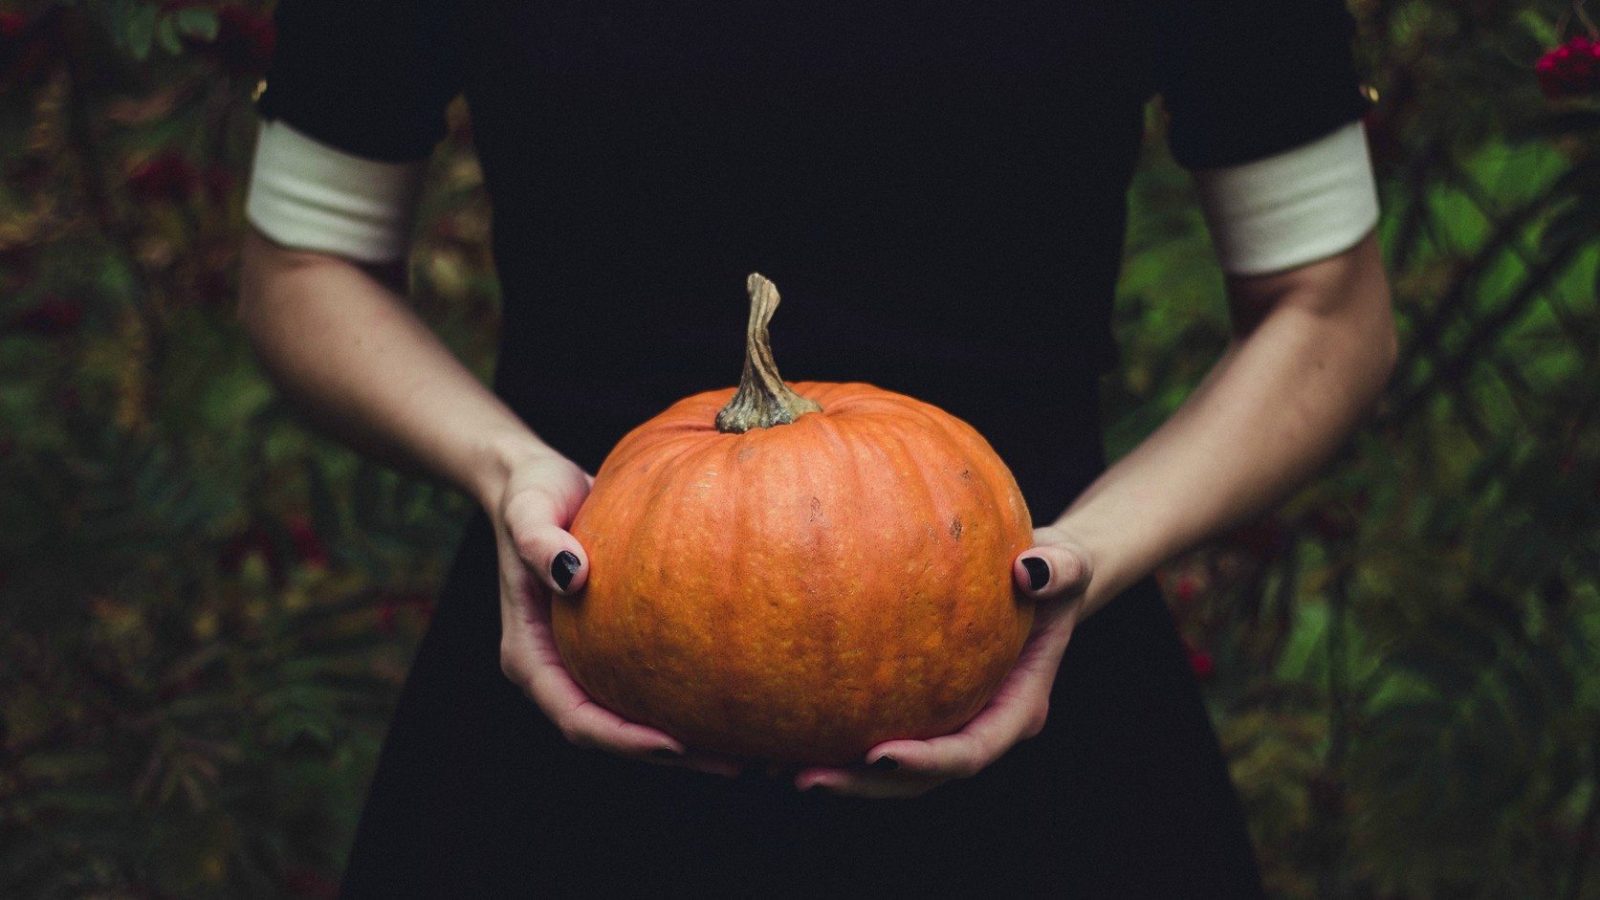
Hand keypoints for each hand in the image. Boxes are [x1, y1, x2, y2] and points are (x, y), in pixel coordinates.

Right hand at [490, 449, 740, 777]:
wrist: (537, 482)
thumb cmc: (530, 493)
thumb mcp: (528, 509)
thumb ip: (539, 540)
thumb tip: (572, 574)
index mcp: (530, 657)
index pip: (577, 718)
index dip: (623, 739)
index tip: (674, 744)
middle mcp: (558, 670)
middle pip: (613, 733)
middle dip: (671, 754)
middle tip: (736, 762)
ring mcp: (586, 661)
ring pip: (636, 717)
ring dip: (689, 738)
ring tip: (752, 745)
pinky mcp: (614, 645)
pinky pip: (653, 683)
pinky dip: (690, 697)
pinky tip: (741, 695)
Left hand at [793, 525, 1092, 797]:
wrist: (1037, 577)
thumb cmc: (1052, 569)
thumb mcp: (1068, 562)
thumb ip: (1060, 569)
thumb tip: (1030, 570)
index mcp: (1016, 709)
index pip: (969, 752)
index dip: (926, 763)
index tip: (878, 755)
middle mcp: (977, 726)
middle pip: (919, 779)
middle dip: (864, 785)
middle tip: (806, 778)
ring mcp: (944, 720)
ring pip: (889, 766)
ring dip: (838, 772)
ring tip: (776, 766)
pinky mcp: (915, 705)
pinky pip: (871, 726)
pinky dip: (830, 732)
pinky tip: (778, 725)